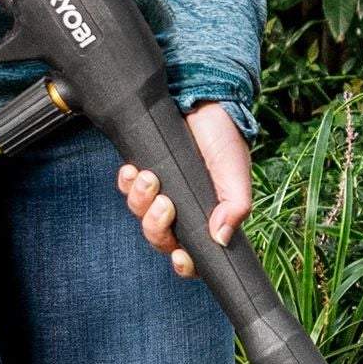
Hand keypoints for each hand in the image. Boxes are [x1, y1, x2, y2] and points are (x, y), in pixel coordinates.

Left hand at [121, 105, 249, 276]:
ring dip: (141, 201)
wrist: (202, 100)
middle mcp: (182, 210)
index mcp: (207, 216)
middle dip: (157, 227)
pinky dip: (127, 183)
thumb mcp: (235, 172)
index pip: (194, 255)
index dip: (184, 263)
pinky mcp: (143, 171)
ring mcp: (161, 192)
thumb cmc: (223, 138)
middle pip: (161, 239)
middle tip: (164, 202)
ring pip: (141, 215)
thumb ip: (235, 205)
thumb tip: (221, 238)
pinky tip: (133, 170)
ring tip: (149, 177)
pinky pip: (127, 189)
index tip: (179, 255)